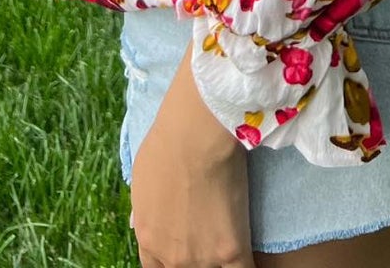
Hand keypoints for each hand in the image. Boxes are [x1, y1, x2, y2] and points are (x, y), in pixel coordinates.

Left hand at [129, 38, 253, 267]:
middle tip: (209, 238)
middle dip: (197, 258)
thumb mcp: (142, 179)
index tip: (187, 249)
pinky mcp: (231, 250)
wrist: (195, 133)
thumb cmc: (167, 141)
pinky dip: (247, 263)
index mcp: (147, 238)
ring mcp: (201, 257)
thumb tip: (150, 218)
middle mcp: (171, 256)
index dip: (172, 262)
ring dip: (221, 259)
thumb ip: (148, 209)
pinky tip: (247, 252)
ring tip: (231, 240)